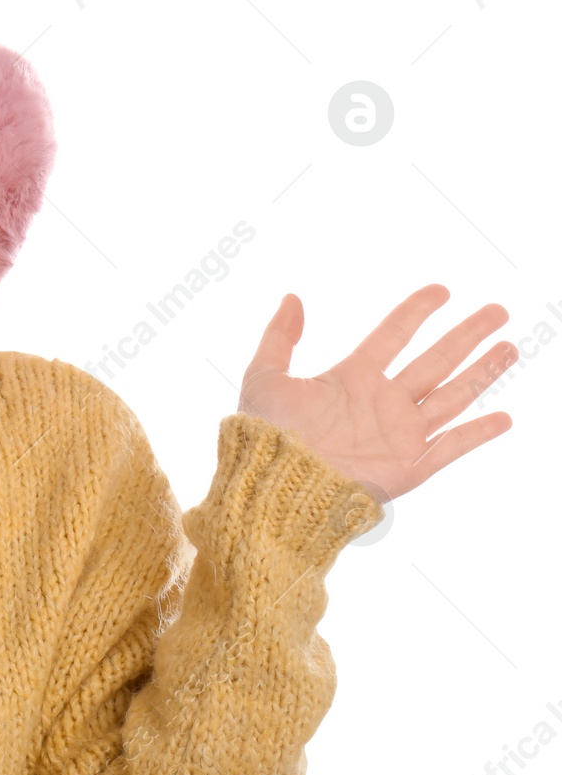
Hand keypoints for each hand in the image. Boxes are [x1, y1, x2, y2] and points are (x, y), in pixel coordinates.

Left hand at [237, 284, 515, 501]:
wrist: (274, 484)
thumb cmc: (265, 433)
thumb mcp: (264, 376)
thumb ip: (279, 336)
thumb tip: (292, 297)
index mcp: (352, 378)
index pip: (393, 334)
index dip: (417, 311)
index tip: (441, 290)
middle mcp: (382, 402)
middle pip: (435, 360)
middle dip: (467, 335)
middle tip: (498, 310)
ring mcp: (399, 433)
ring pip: (452, 396)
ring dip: (483, 372)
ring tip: (510, 347)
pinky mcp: (408, 467)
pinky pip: (450, 447)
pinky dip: (478, 433)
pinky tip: (504, 417)